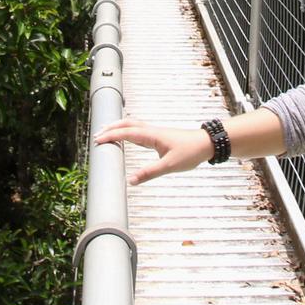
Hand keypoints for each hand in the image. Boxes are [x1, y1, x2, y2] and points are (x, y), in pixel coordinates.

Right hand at [95, 119, 213, 184]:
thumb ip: (149, 173)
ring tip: (107, 133)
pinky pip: (139, 131)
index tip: (98, 140)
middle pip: (127, 124)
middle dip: (112, 127)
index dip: (111, 136)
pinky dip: (128, 131)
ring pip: (133, 125)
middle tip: (97, 134)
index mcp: (152, 135)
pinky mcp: (159, 136)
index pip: (127, 133)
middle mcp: (152, 131)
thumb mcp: (169, 165)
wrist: (206, 143)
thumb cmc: (190, 152)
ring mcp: (156, 133)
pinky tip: (127, 138)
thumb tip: (131, 181)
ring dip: (119, 127)